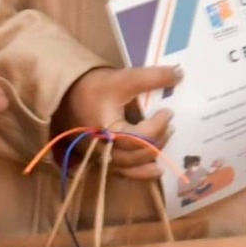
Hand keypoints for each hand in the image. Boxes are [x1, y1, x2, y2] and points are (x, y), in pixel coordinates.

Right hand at [52, 64, 180, 180]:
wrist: (66, 94)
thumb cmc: (94, 87)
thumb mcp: (123, 78)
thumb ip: (152, 77)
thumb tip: (180, 74)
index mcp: (108, 131)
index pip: (140, 137)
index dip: (159, 125)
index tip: (168, 111)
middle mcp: (103, 149)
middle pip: (137, 156)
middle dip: (158, 142)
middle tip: (170, 126)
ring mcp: (100, 156)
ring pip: (130, 169)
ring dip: (150, 160)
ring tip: (164, 151)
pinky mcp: (100, 158)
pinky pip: (122, 172)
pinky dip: (139, 172)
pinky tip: (152, 169)